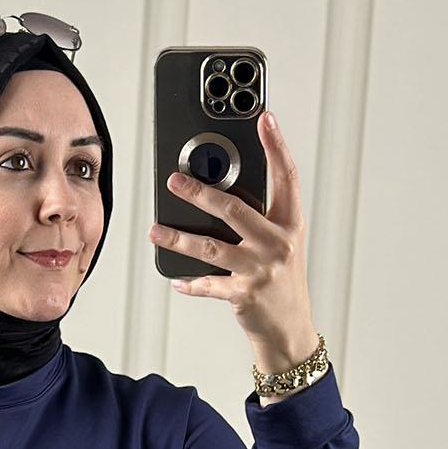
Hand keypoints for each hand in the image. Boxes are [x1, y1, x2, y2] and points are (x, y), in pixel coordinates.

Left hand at [148, 109, 314, 349]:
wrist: (290, 329)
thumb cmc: (281, 281)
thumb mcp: (280, 244)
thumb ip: (259, 219)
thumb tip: (218, 194)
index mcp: (290, 224)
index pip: (286, 177)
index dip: (276, 146)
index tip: (264, 120)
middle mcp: (278, 243)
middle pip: (234, 208)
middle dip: (200, 192)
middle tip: (174, 181)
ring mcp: (261, 269)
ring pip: (212, 246)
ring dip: (179, 237)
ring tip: (156, 229)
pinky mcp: (245, 294)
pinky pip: (209, 284)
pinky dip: (190, 281)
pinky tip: (176, 278)